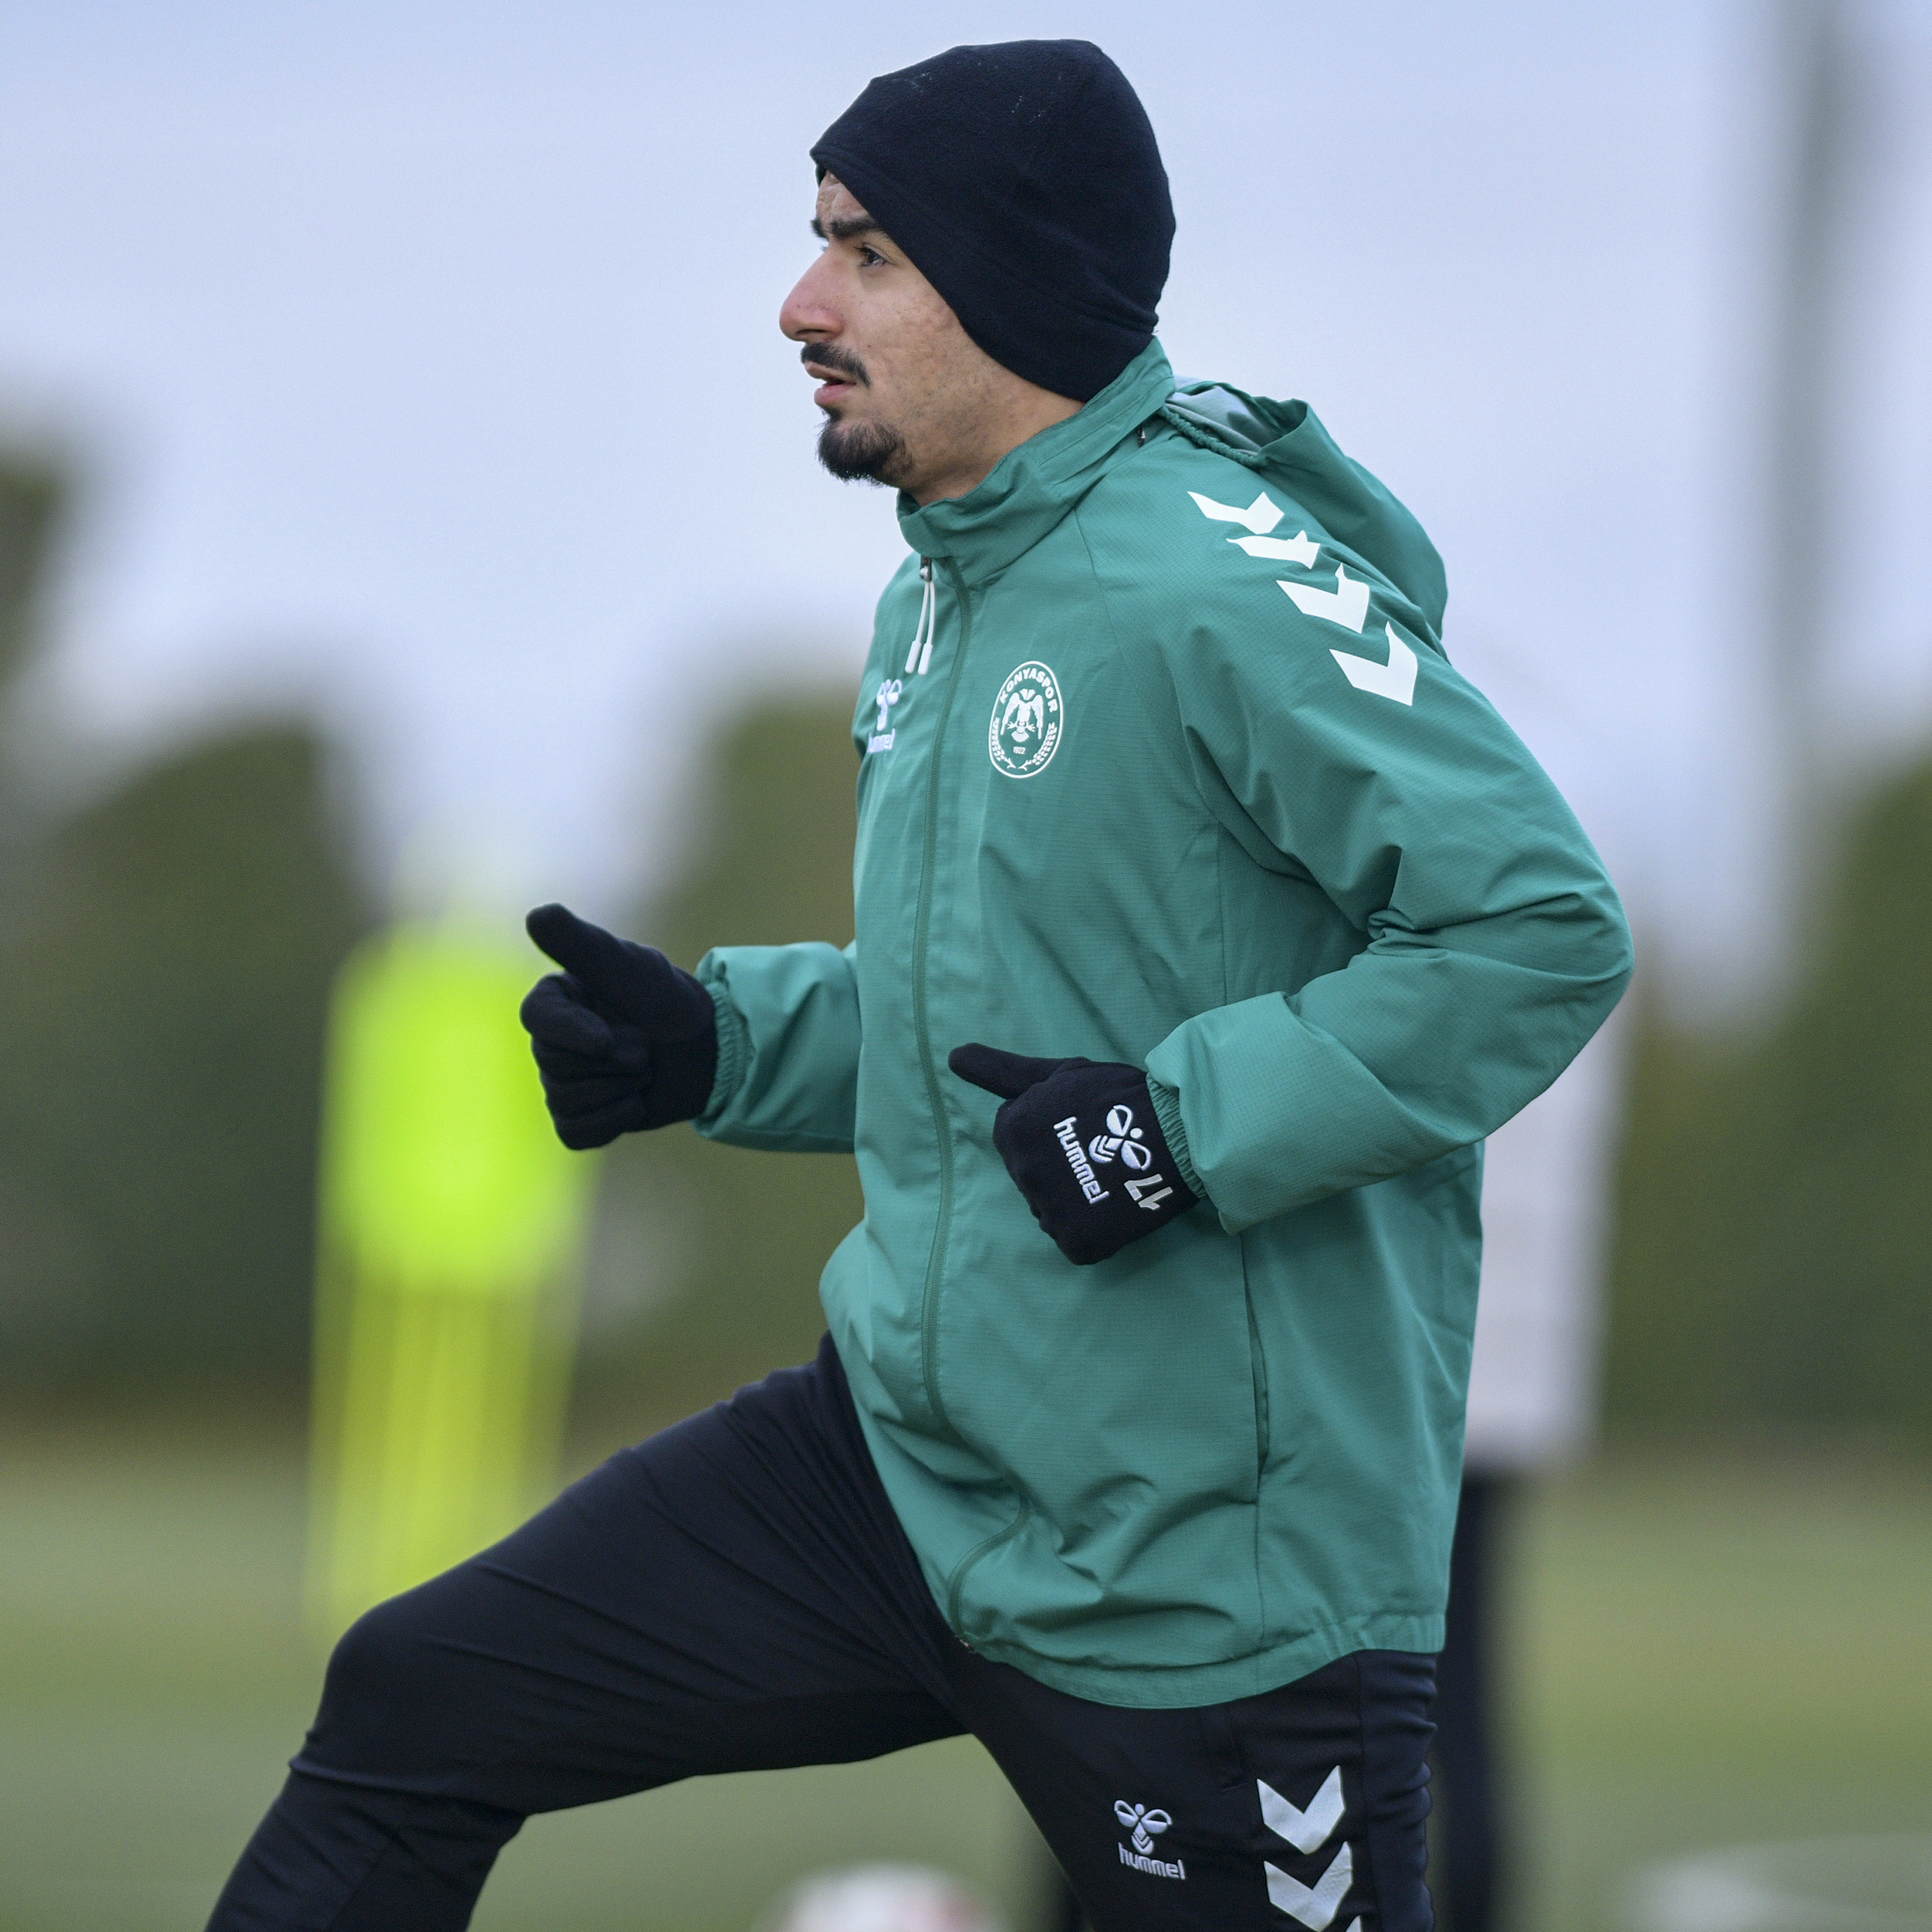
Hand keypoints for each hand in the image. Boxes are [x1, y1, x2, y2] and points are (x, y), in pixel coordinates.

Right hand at [520, 903, 717, 1148]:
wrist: (709, 1051)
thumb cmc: (670, 1001)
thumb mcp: (631, 968)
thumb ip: (583, 944)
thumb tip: (537, 914)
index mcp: (557, 999)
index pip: (537, 1019)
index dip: (571, 1033)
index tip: (605, 1038)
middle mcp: (552, 1040)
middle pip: (555, 1066)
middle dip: (614, 1061)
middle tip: (647, 1047)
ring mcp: (562, 1081)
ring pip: (567, 1101)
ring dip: (620, 1088)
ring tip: (645, 1068)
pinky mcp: (580, 1118)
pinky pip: (576, 1133)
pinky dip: (613, 1121)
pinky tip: (636, 1102)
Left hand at [948, 1044, 1197, 1265]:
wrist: (1179, 1133)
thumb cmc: (1119, 1097)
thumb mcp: (1059, 1074)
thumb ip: (1001, 1071)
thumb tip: (953, 1057)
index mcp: (1013, 1130)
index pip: (1012, 1138)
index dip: (1046, 1130)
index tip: (1078, 1123)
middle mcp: (1024, 1171)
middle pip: (1029, 1174)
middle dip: (1056, 1163)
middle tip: (1098, 1149)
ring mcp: (1049, 1209)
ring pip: (1049, 1208)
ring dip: (1072, 1197)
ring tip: (1109, 1176)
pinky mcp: (1077, 1241)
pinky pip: (1073, 1240)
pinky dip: (1093, 1229)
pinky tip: (1114, 1206)